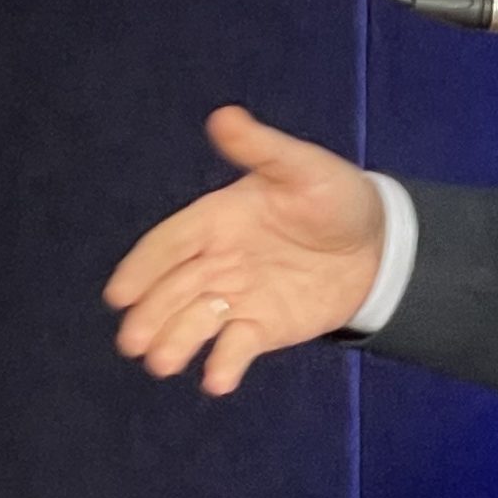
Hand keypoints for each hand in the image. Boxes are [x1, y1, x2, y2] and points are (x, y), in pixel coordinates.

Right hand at [102, 106, 384, 395]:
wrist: (378, 243)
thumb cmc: (335, 196)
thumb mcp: (302, 167)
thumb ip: (262, 149)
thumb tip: (224, 116)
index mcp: (216, 219)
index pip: (170, 243)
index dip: (143, 267)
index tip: (119, 294)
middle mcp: (217, 260)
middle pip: (173, 289)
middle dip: (151, 314)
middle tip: (133, 341)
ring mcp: (237, 297)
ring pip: (195, 321)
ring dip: (176, 341)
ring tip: (162, 363)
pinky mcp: (262, 326)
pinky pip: (236, 346)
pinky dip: (224, 363)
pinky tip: (218, 381)